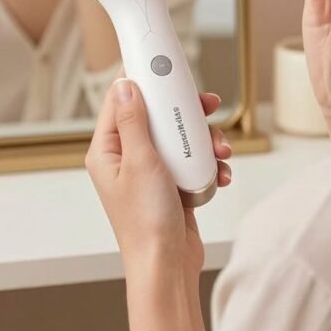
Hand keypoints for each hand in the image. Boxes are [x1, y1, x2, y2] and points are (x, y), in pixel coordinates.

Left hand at [86, 79, 231, 275]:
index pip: (120, 102)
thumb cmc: (146, 221)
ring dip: (204, 140)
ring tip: (220, 150)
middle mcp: (127, 158)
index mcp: (108, 151)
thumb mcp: (140, 162)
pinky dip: (209, 164)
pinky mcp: (172, 185)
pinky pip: (192, 161)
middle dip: (184, 112)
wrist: (167, 267)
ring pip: (179, 138)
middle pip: (156, 117)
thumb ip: (134, 121)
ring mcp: (150, 172)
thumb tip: (125, 85)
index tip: (159, 63)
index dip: (141, 80)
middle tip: (206, 104)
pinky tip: (221, 173)